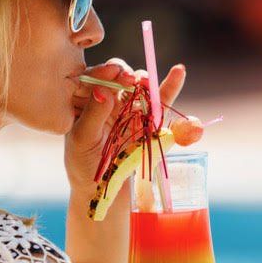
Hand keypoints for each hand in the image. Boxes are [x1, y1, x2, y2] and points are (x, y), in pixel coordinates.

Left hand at [65, 58, 187, 191]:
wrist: (105, 190)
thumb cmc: (84, 165)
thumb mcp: (82, 141)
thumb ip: (93, 115)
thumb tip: (103, 90)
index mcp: (84, 100)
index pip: (93, 77)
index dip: (103, 72)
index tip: (113, 73)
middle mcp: (107, 99)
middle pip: (118, 76)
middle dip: (124, 74)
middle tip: (129, 79)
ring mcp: (129, 108)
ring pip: (139, 86)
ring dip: (144, 80)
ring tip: (146, 82)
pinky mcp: (148, 120)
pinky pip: (159, 101)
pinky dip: (170, 87)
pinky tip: (179, 72)